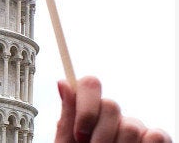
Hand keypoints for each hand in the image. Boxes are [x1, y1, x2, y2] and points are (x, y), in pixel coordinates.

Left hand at [55, 76, 171, 142]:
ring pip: (130, 124)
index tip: (79, 132)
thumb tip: (63, 83)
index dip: (86, 104)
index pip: (90, 85)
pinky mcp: (156, 141)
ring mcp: (135, 129)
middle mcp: (113, 118)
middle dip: (99, 134)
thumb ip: (67, 117)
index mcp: (88, 113)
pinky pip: (156, 135)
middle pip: (111, 105)